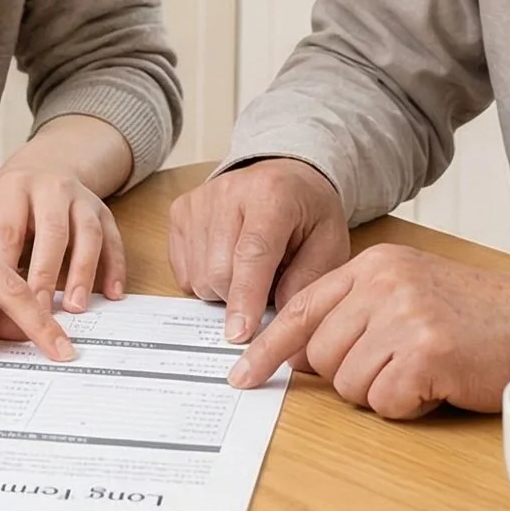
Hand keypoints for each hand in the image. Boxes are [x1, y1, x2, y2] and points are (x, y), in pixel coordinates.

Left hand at [0, 165, 126, 311]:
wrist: (44, 166)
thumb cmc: (6, 202)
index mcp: (13, 188)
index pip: (9, 232)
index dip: (7, 271)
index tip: (4, 306)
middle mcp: (50, 188)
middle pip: (52, 231)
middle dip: (46, 274)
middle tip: (41, 312)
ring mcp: (81, 198)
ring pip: (88, 233)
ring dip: (84, 271)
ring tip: (76, 307)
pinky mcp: (103, 211)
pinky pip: (114, 238)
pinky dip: (115, 266)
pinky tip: (113, 293)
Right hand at [168, 158, 351, 343]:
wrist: (283, 176)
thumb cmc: (308, 212)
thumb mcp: (329, 243)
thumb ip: (307, 281)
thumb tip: (276, 323)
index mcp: (272, 194)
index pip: (252, 253)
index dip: (246, 297)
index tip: (240, 333)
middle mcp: (229, 191)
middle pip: (219, 272)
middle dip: (242, 298)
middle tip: (269, 285)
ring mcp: (199, 200)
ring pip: (199, 277)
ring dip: (224, 290)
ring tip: (250, 270)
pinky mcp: (180, 211)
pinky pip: (184, 272)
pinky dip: (206, 279)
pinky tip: (227, 261)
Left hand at [227, 244, 509, 417]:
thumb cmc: (467, 316)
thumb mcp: (403, 293)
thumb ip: (351, 313)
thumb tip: (295, 355)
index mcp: (371, 266)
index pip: (300, 309)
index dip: (267, 348)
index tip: (242, 374)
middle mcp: (383, 286)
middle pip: (320, 355)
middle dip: (349, 374)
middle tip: (393, 366)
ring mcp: (404, 317)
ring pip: (349, 383)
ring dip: (381, 391)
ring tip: (419, 371)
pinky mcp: (426, 353)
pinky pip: (384, 402)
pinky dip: (407, 405)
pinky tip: (434, 385)